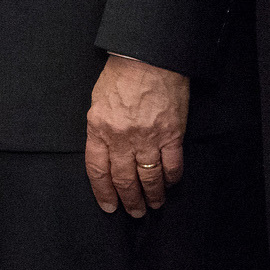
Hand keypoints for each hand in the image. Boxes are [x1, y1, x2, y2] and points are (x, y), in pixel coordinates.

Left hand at [85, 54, 188, 216]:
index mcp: (99, 128)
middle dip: (129, 200)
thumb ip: (100, 127)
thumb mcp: (98, 101)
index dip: (103, 192)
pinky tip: (171, 185)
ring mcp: (148, 138)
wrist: (148, 57)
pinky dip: (172, 179)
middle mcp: (122, 138)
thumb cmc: (121, 75)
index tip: (109, 206)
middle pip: (124, 179)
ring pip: (149, 178)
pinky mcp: (172, 134)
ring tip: (154, 205)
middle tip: (135, 212)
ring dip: (152, 195)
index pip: (97, 170)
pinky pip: (172, 165)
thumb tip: (105, 149)